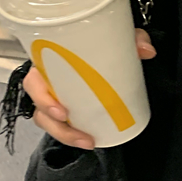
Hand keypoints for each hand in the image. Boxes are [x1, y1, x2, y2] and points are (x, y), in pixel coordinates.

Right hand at [24, 28, 156, 148]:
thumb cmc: (98, 44)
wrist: (104, 50)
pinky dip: (72, 135)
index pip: (34, 80)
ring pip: (47, 120)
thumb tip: (147, 50)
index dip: (41, 97)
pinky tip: (89, 142)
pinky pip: (61, 125)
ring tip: (87, 141)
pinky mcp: (65, 109)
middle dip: (53, 122)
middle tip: (74, 128)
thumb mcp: (116, 39)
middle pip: (38, 106)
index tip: (61, 111)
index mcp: (50, 64)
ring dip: (64, 134)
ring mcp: (55, 97)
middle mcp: (48, 82)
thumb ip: (132, 39)